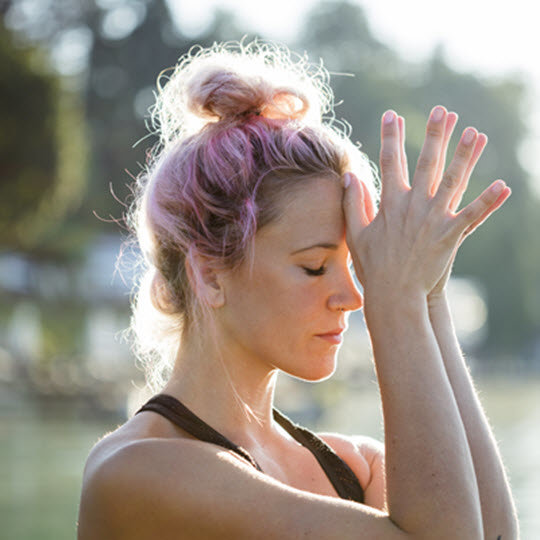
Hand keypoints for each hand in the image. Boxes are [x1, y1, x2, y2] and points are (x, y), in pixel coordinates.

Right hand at [342, 106, 510, 303]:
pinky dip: (488, 201)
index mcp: (390, 202)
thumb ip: (352, 203)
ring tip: (475, 133)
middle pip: (426, 162)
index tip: (392, 116)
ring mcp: (433, 219)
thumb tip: (349, 176)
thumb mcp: (356, 233)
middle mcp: (413, 205)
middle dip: (434, 134)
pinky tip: (503, 185)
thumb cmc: (373, 266)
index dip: (390, 137)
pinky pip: (473, 215)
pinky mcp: (450, 236)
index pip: (389, 162)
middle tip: (442, 111)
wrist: (394, 294)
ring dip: (465, 156)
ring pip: (453, 181)